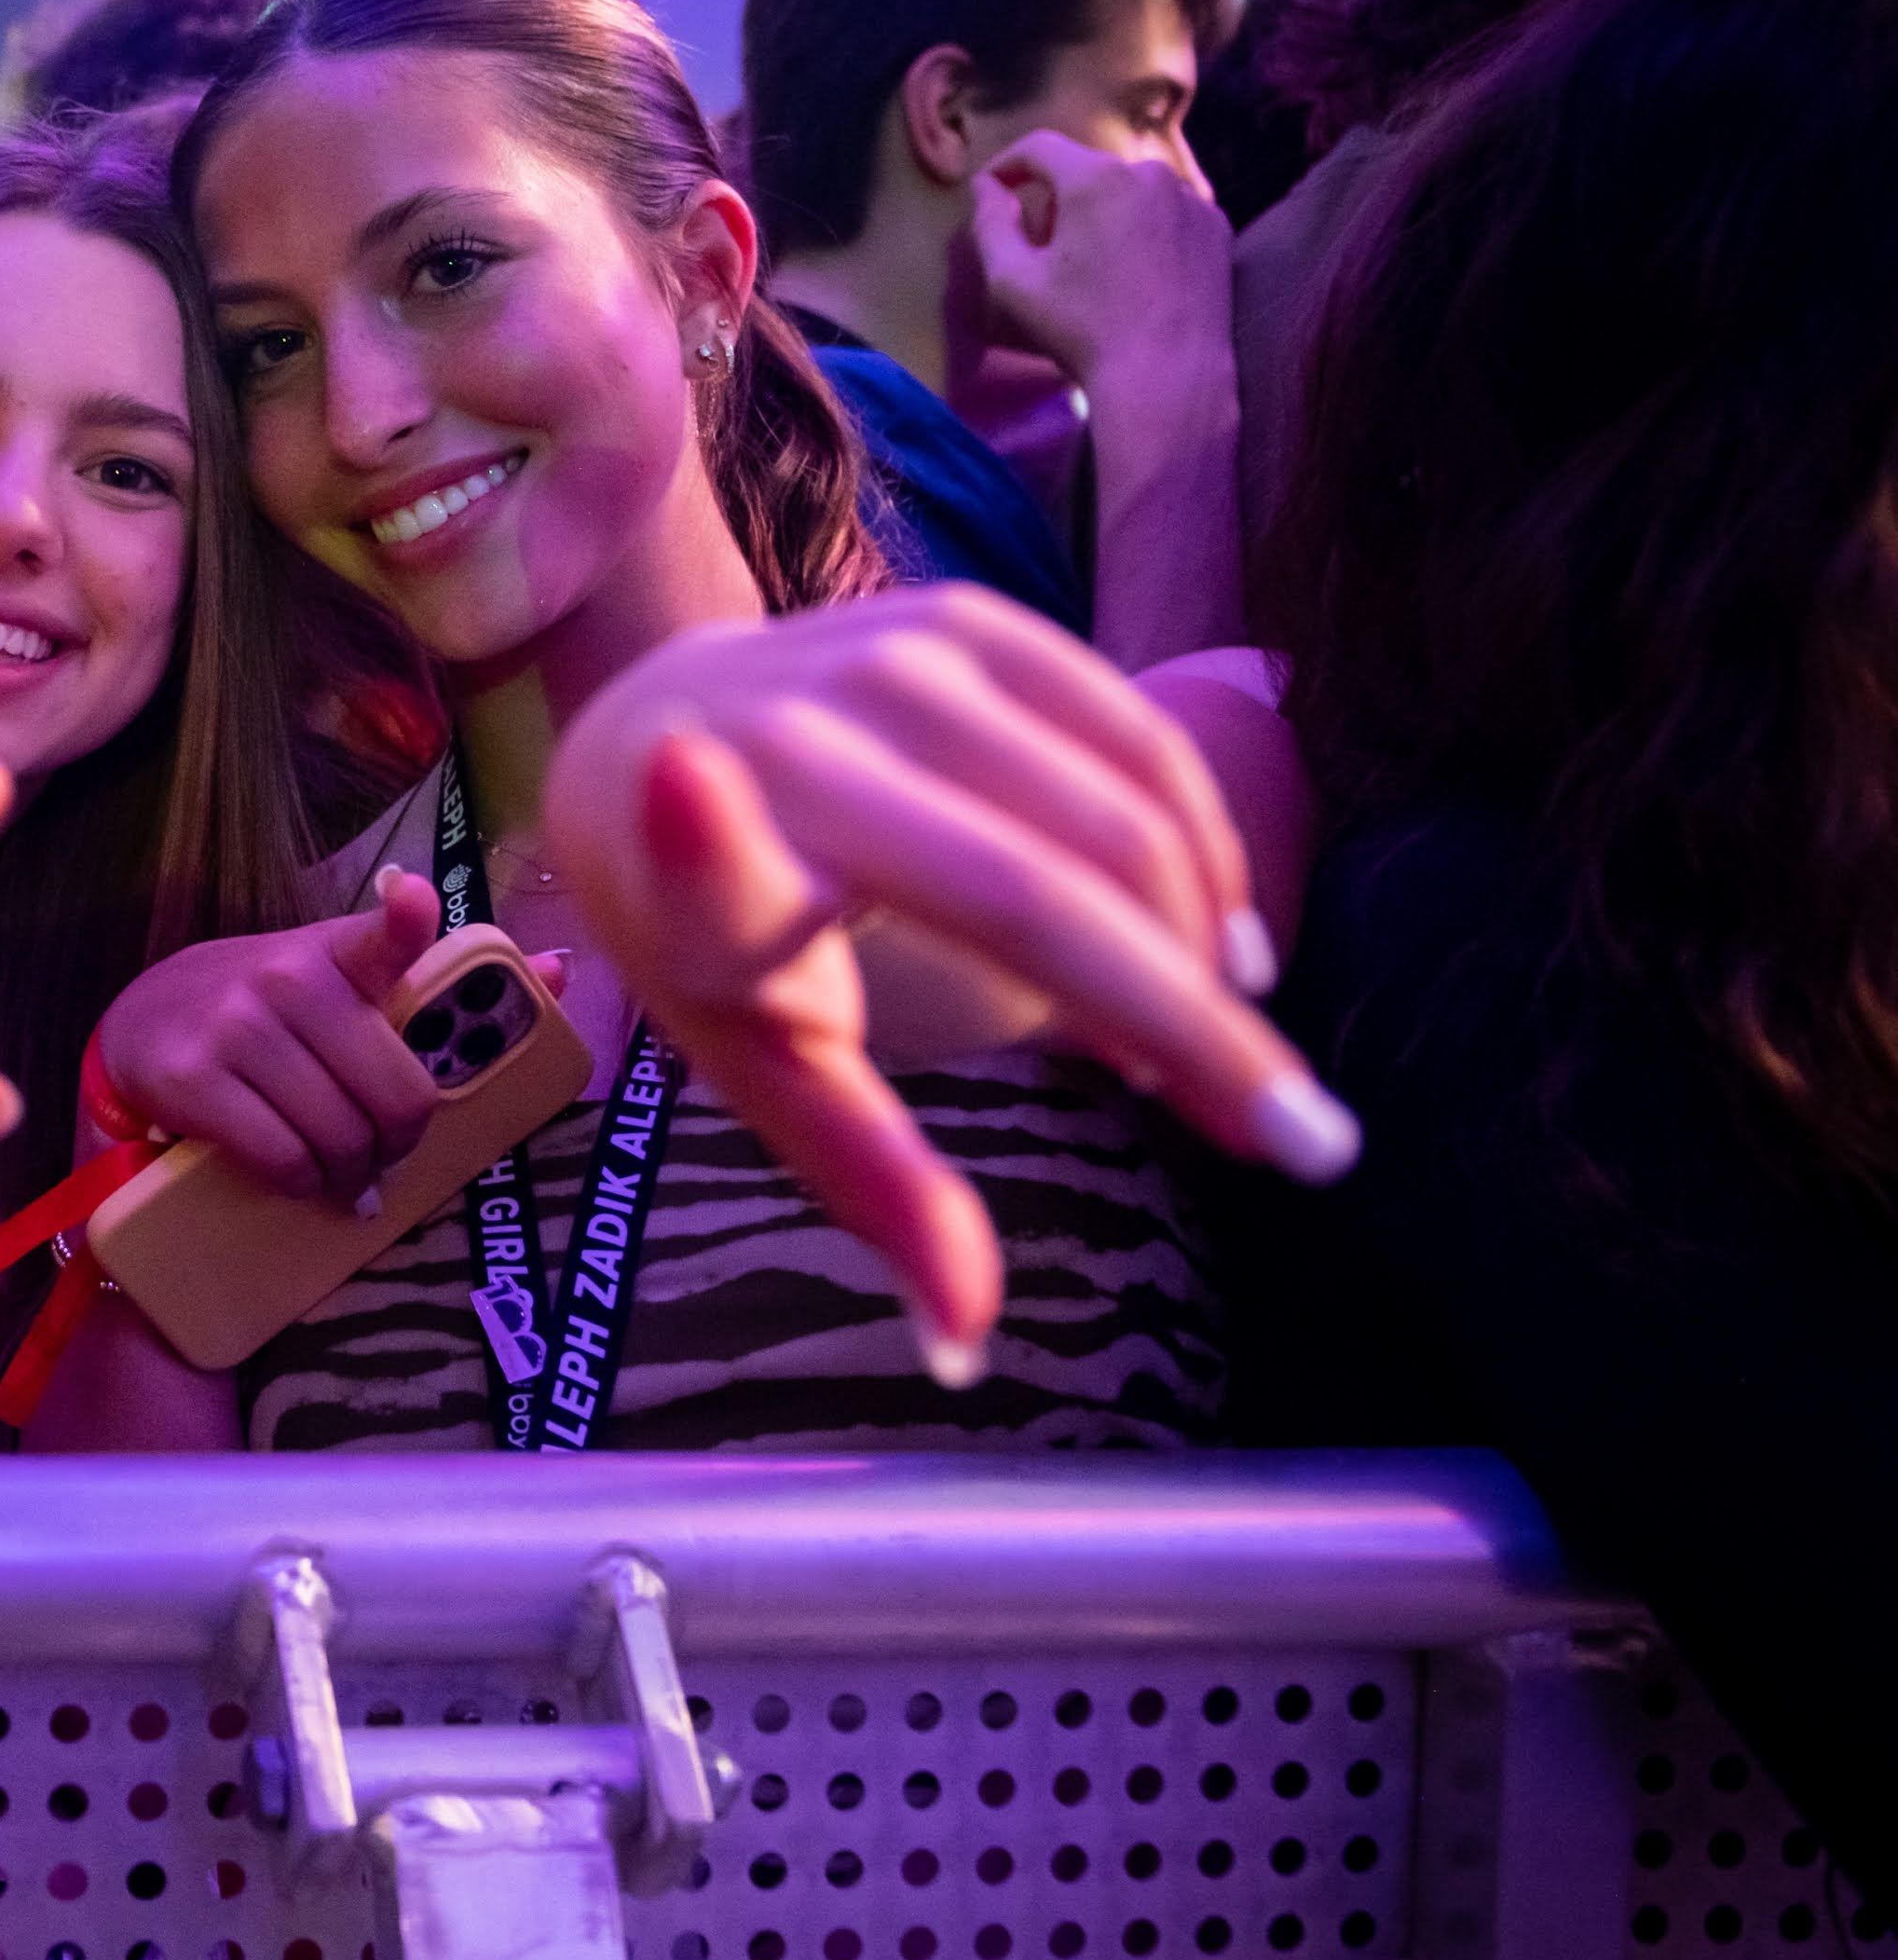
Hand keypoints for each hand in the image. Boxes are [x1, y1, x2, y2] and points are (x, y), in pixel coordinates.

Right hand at [91, 869, 461, 1201]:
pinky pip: (282, 1159)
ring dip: (349, 1173)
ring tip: (337, 1170)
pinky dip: (301, 1183)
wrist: (142, 1021)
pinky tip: (298, 1175)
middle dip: (397, 1142)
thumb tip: (556, 970)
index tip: (414, 899)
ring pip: (340, 1138)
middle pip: (394, 1095)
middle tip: (381, 1152)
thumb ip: (431, 979)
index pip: (381, 933)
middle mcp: (287, 981)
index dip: (405, 919)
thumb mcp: (339, 976)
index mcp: (335, 952)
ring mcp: (236, 1030)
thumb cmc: (265, 1009)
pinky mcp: (193, 1082)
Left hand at [539, 587, 1349, 1369]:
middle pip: (1041, 890)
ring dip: (1203, 942)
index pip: (715, 869)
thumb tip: (965, 1342)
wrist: (656, 735)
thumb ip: (865, 1179)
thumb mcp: (753, 1059)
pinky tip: (1215, 939)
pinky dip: (1196, 842)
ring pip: (1119, 810)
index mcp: (705, 855)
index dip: (707, 844)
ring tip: (1236, 1062)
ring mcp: (891, 657)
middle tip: (1302, 1149)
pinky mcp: (962, 617)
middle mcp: (799, 738)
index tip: (709, 809)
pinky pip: (1131, 732)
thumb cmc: (705, 932)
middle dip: (1192, 1026)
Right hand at [965, 133, 1232, 404]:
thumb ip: (990, 224)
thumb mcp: (1013, 282)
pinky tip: (1138, 273)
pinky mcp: (1217, 225)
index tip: (993, 191)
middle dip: (1059, 199)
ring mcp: (1191, 197)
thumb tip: (987, 187)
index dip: (1007, 164)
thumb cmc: (1081, 329)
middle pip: (1086, 169)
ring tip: (1097, 265)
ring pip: (1129, 189)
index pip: (1038, 145)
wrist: (1168, 375)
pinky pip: (1167, 210)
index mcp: (1095, 177)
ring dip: (1104, 213)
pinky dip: (1145, 228)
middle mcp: (1149, 171)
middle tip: (1047, 249)